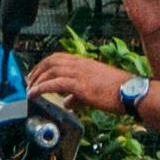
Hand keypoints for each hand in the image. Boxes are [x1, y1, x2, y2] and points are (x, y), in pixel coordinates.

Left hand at [24, 49, 142, 123]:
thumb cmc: (118, 91)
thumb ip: (78, 96)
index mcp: (84, 62)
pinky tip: (34, 94)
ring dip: (36, 80)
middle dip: (37, 70)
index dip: (44, 64)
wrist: (130, 92)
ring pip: (50, 71)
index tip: (36, 73)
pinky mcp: (79, 85)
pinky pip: (54, 84)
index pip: (59, 57)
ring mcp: (79, 73)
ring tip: (29, 90)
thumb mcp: (95, 91)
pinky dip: (40, 88)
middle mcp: (80, 64)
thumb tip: (67, 102)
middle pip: (51, 61)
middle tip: (29, 81)